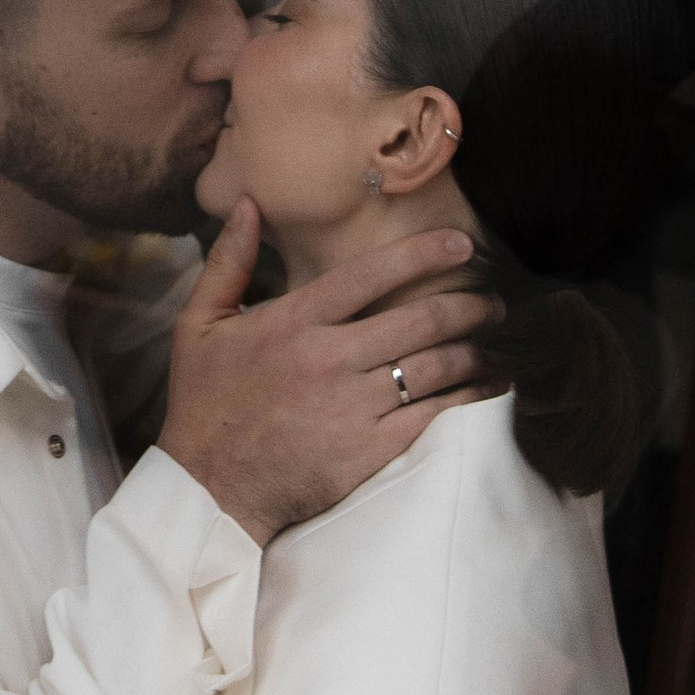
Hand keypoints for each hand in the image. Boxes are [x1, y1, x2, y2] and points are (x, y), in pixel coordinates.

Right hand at [160, 203, 492, 546]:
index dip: (422, 253)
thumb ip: (228, 261)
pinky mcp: (369, 452)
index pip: (370, 274)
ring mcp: (353, 408)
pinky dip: (468, 399)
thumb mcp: (199, 324)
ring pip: (436, 367)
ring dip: (476, 351)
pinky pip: (434, 416)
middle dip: (468, 305)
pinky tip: (486, 389)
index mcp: (293, 322)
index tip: (461, 244)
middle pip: (419, 319)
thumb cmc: (205, 403)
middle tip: (492, 302)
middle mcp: (329, 359)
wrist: (209, 490)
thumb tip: (250, 205)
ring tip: (495, 344)